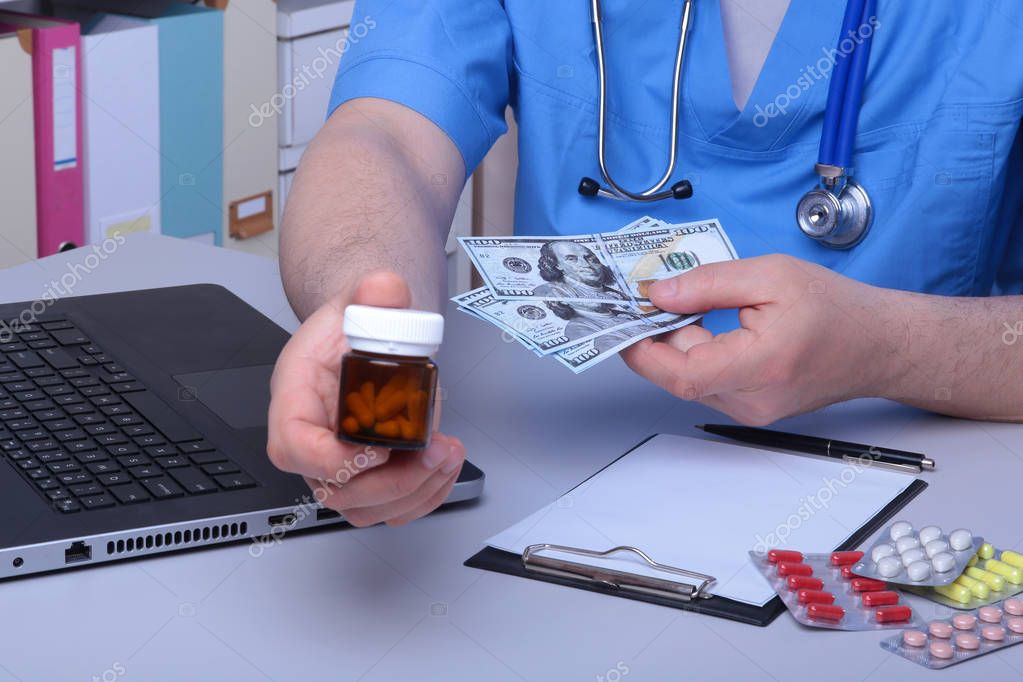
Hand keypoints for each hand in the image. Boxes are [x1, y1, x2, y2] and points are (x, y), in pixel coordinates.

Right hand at [267, 272, 464, 525]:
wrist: (364, 339)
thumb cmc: (349, 330)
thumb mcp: (360, 303)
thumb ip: (373, 293)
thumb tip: (385, 287)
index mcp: (295, 401)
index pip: (294, 447)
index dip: (333, 460)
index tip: (377, 450)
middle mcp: (312, 442)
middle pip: (335, 489)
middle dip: (390, 482)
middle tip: (430, 453)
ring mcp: (340, 467)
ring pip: (365, 509)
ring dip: (413, 493)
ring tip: (446, 455)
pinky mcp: (370, 478)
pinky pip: (390, 508)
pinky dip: (424, 496)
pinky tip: (446, 465)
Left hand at [622, 255, 895, 424]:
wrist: (878, 344)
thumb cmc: (836, 309)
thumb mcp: (771, 276)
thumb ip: (709, 283)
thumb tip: (658, 292)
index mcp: (760, 366)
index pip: (680, 374)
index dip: (642, 348)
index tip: (623, 319)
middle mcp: (752, 399)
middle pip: (678, 375)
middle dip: (657, 335)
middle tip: (651, 297)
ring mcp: (750, 410)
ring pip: (690, 379)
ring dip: (677, 343)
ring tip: (687, 306)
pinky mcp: (749, 407)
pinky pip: (707, 381)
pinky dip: (696, 353)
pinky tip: (705, 325)